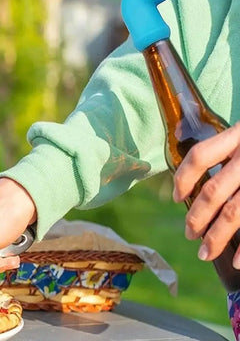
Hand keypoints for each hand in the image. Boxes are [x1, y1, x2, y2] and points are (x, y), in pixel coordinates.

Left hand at [173, 122, 239, 266]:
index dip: (183, 178)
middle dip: (197, 216)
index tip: (176, 197)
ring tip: (205, 253)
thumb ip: (227, 146)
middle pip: (214, 190)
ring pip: (235, 211)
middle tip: (189, 234)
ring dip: (217, 236)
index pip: (200, 156)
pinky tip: (239, 262)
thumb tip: (190, 177)